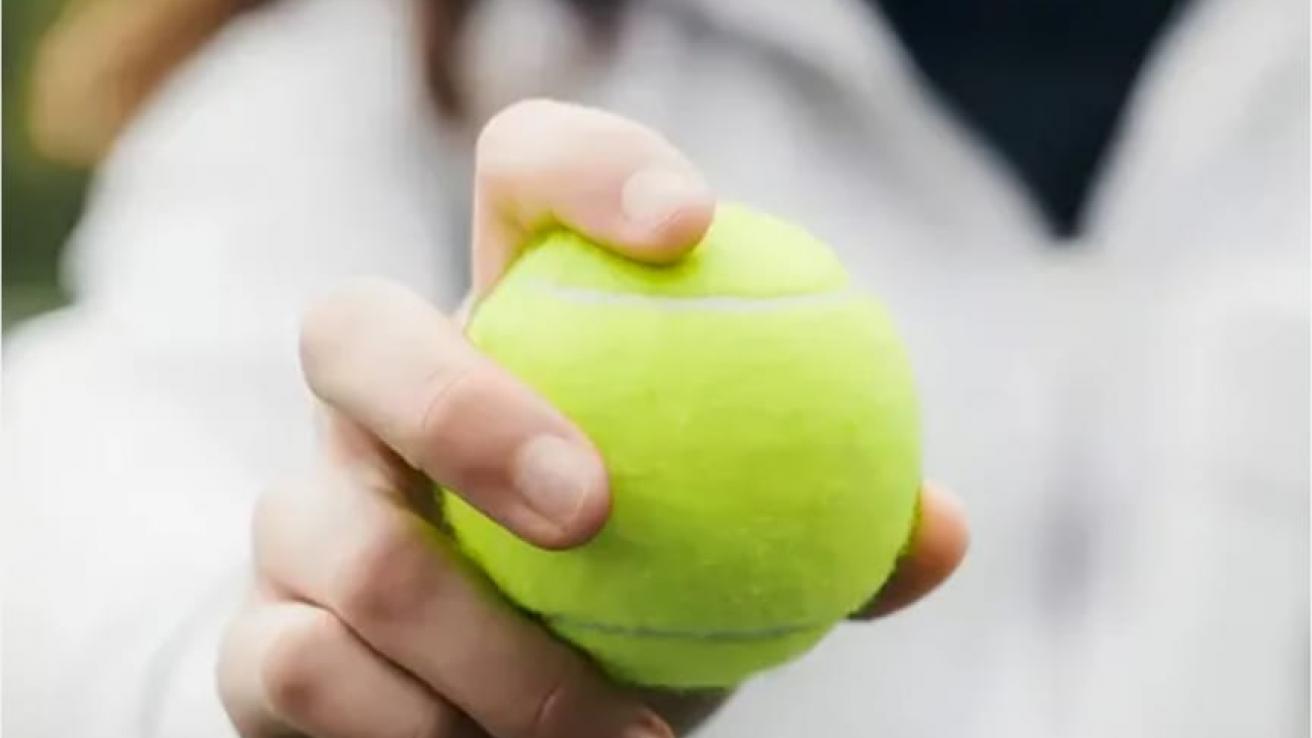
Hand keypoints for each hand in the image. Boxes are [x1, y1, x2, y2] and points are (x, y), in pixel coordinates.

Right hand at [216, 99, 967, 737]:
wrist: (479, 708)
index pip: (516, 175)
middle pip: (354, 326)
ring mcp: (301, 512)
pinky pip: (311, 674)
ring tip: (622, 734)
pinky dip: (430, 735)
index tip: (689, 223)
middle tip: (595, 512)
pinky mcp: (259, 638)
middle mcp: (372, 398)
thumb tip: (940, 532)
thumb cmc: (626, 592)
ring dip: (501, 659)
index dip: (585, 164)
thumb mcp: (731, 540)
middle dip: (467, 408)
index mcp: (503, 324)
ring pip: (361, 552)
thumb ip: (828, 521)